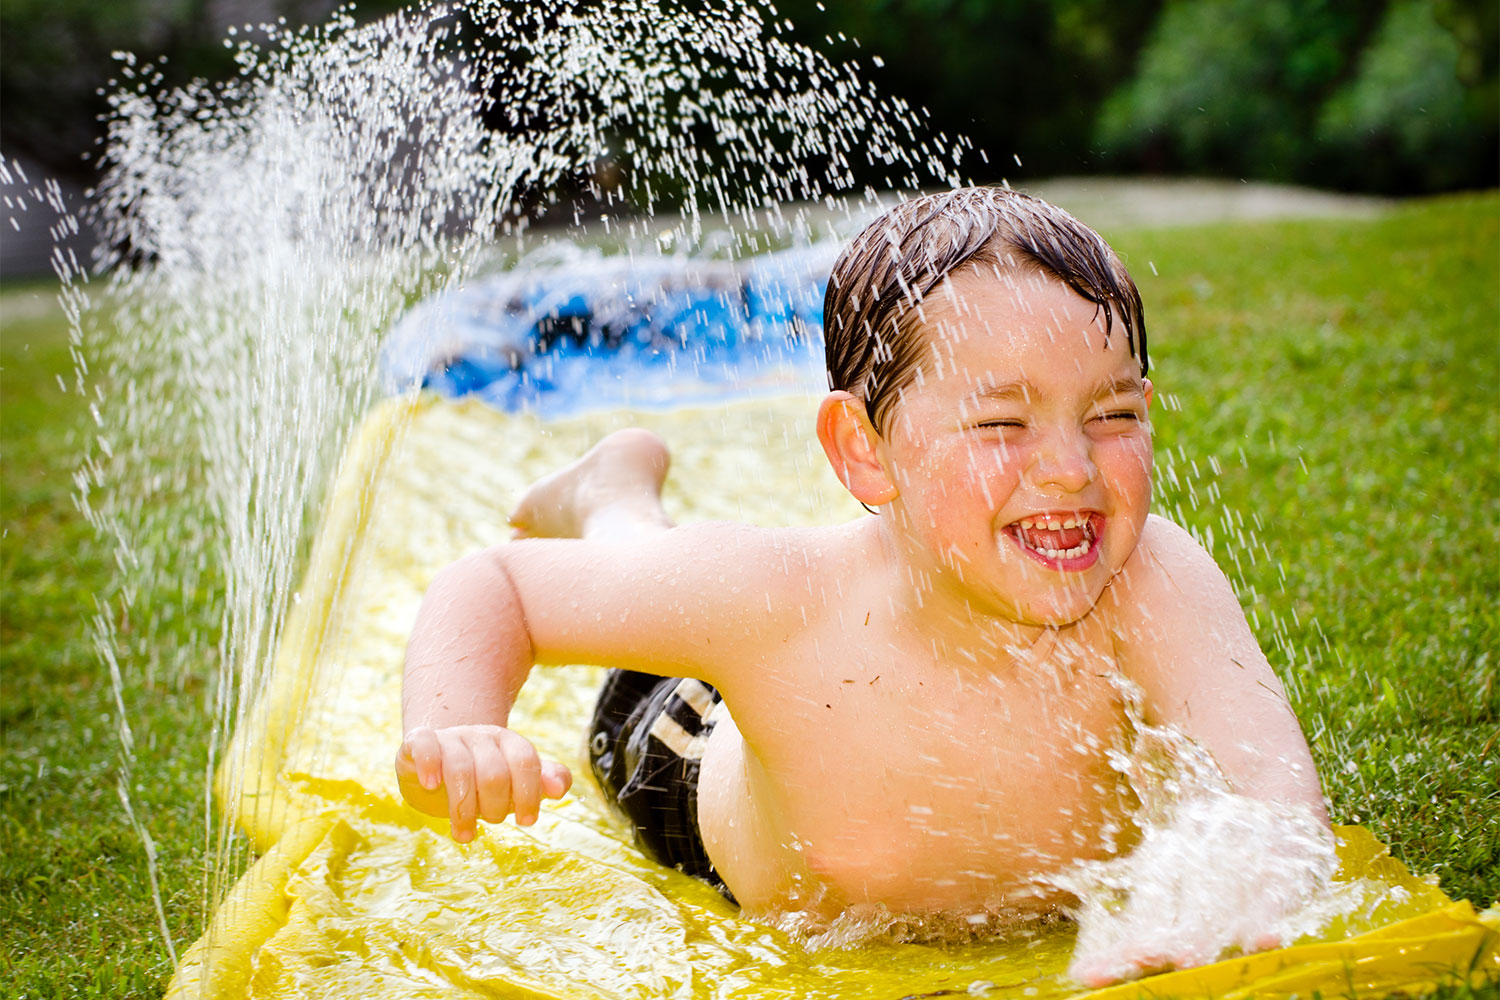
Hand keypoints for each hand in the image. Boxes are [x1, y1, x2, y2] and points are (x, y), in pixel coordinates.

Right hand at [395, 724, 572, 841]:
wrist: (439, 760)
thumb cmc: (484, 777)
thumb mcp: (517, 781)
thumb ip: (544, 780)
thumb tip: (558, 789)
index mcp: (509, 742)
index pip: (526, 762)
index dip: (529, 795)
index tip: (527, 821)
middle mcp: (481, 736)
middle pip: (494, 773)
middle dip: (495, 807)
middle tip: (491, 822)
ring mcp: (450, 737)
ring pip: (459, 768)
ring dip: (462, 809)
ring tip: (465, 836)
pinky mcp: (419, 740)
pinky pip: (424, 744)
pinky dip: (429, 764)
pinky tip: (431, 785)